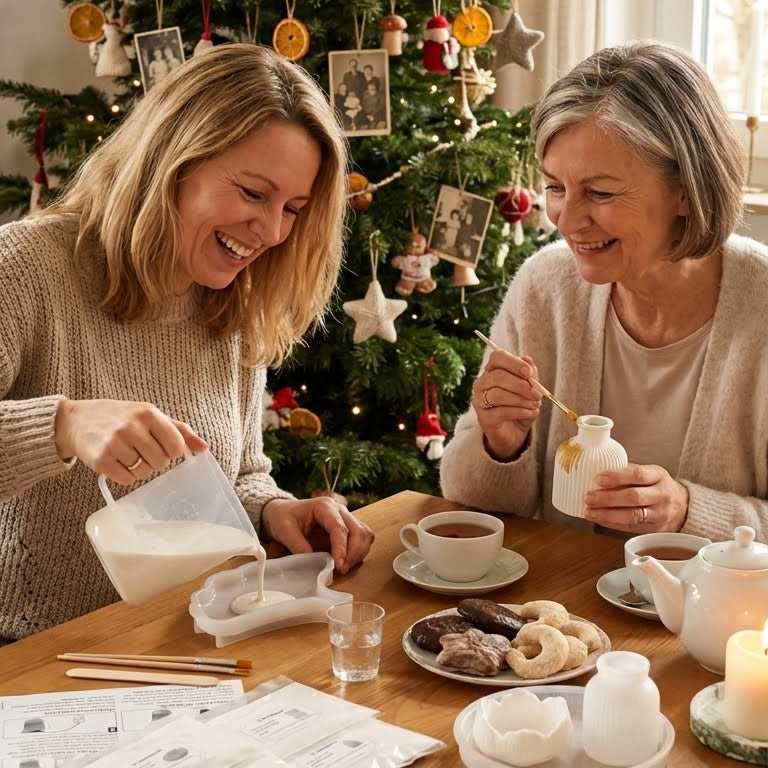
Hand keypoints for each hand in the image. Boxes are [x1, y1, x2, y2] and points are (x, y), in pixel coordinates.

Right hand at [54, 398, 206, 483]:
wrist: (78, 420)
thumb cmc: (120, 417)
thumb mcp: (150, 415)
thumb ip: (179, 430)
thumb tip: (204, 447)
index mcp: (148, 413)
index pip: (176, 446)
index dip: (172, 452)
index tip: (162, 447)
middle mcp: (132, 427)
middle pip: (161, 462)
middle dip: (155, 461)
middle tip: (142, 451)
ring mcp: (115, 443)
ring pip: (144, 473)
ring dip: (139, 469)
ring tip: (128, 454)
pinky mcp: (100, 460)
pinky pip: (126, 480)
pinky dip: (125, 475)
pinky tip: (117, 462)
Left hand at [261, 497, 374, 573]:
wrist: (284, 511)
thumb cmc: (283, 517)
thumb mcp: (284, 530)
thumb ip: (298, 545)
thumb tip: (314, 563)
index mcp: (324, 506)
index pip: (339, 527)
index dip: (341, 548)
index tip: (339, 565)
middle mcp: (339, 509)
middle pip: (358, 530)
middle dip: (353, 553)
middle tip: (342, 569)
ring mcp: (346, 517)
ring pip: (365, 534)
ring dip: (359, 553)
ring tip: (345, 567)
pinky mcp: (348, 526)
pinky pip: (363, 537)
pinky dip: (360, 551)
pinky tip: (348, 561)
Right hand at [473, 349, 541, 459]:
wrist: (513, 434)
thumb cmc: (519, 407)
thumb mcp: (529, 389)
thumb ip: (529, 375)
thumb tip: (528, 360)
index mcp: (492, 371)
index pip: (497, 357)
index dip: (513, 363)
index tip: (529, 372)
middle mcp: (482, 384)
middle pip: (497, 376)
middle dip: (521, 385)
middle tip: (537, 394)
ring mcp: (480, 401)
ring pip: (498, 395)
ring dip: (521, 399)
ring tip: (535, 405)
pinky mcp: (484, 418)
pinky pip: (501, 412)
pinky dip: (519, 411)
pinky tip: (530, 413)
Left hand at [583, 463, 688, 532]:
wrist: (682, 507)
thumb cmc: (657, 486)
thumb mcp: (649, 473)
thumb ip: (627, 472)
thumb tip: (596, 472)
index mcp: (658, 475)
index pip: (638, 474)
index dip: (617, 477)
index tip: (599, 478)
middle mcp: (662, 495)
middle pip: (634, 497)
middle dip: (608, 498)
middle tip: (589, 498)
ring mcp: (660, 514)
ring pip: (633, 515)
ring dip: (607, 514)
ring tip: (589, 512)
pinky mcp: (654, 529)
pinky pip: (631, 527)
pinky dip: (612, 524)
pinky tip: (599, 519)